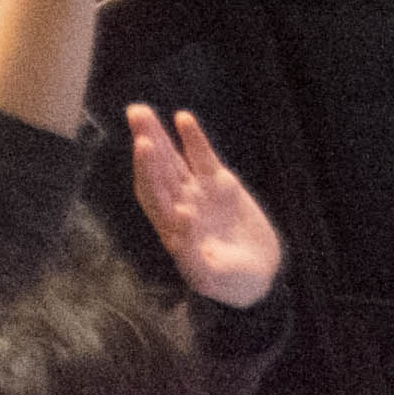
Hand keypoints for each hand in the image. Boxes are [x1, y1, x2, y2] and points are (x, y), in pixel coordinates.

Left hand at [126, 106, 284, 313]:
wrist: (258, 277)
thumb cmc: (231, 284)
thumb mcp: (211, 277)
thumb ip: (193, 254)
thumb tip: (179, 220)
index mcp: (172, 229)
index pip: (153, 194)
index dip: (146, 170)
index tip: (143, 146)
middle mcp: (180, 206)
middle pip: (158, 169)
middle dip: (146, 141)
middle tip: (135, 112)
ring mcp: (198, 193)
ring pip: (174, 159)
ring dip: (159, 134)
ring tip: (142, 110)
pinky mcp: (220, 184)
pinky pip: (202, 157)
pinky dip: (193, 138)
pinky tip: (183, 118)